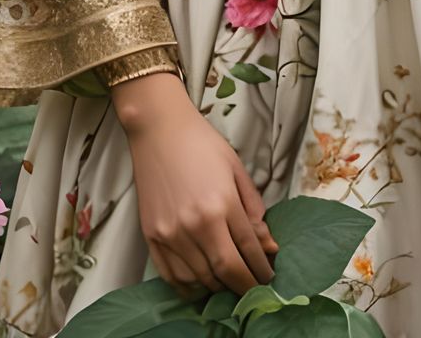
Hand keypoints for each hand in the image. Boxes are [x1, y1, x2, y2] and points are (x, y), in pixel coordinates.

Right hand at [115, 74, 278, 297]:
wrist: (159, 131)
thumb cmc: (202, 144)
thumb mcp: (236, 169)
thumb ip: (252, 208)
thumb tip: (267, 244)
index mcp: (222, 204)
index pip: (248, 249)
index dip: (262, 268)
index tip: (269, 277)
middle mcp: (196, 224)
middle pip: (226, 270)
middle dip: (245, 286)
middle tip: (254, 290)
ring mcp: (171, 234)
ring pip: (200, 278)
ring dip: (219, 287)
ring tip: (230, 284)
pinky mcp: (152, 238)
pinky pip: (172, 277)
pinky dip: (190, 287)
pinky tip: (202, 285)